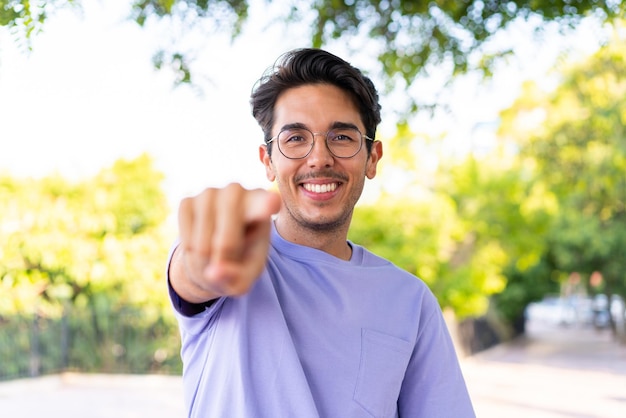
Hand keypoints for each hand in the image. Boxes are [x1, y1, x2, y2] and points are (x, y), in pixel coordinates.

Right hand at [171, 183, 280, 301]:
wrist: (215, 249)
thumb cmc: (241, 259)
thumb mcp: (247, 275)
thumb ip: (237, 278)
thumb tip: (213, 273)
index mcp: (264, 204)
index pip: (267, 203)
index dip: (267, 204)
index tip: (273, 202)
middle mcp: (237, 191)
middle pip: (227, 240)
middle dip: (223, 264)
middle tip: (228, 263)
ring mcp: (210, 193)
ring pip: (202, 244)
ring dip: (205, 261)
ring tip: (215, 254)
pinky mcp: (187, 201)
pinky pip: (186, 240)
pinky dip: (190, 253)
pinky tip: (200, 243)